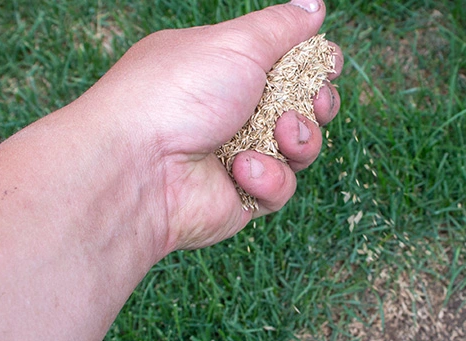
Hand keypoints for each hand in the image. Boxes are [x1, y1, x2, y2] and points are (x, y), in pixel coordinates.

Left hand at [76, 0, 342, 251]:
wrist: (139, 167)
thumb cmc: (179, 92)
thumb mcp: (236, 43)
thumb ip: (282, 26)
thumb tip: (315, 4)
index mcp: (225, 67)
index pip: (285, 62)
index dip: (313, 65)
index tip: (326, 64)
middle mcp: (231, 109)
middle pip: (303, 106)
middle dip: (317, 103)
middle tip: (313, 101)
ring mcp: (237, 154)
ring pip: (299, 148)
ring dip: (299, 139)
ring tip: (280, 135)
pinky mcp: (242, 196)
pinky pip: (280, 187)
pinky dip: (268, 177)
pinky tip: (242, 170)